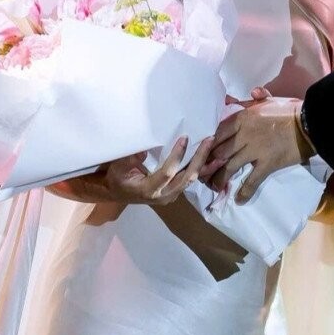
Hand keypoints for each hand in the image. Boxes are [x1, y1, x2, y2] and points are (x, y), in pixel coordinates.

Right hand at [49, 135, 214, 205]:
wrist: (118, 193)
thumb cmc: (118, 179)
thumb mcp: (118, 168)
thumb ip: (131, 159)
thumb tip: (145, 149)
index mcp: (149, 190)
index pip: (167, 173)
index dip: (177, 156)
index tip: (184, 138)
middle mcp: (164, 196)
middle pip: (186, 177)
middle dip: (199, 158)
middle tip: (209, 140)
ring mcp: (171, 196)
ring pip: (192, 180)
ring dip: (204, 164)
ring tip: (215, 148)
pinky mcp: (175, 192)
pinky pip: (191, 181)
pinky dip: (202, 170)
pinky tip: (213, 160)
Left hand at [204, 94, 314, 202]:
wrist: (310, 122)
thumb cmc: (290, 110)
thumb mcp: (271, 100)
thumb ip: (258, 97)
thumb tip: (253, 91)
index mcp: (242, 118)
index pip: (217, 133)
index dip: (208, 145)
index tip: (202, 153)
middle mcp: (244, 134)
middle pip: (219, 151)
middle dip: (208, 164)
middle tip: (202, 174)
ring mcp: (255, 150)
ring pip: (230, 166)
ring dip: (219, 179)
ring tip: (214, 188)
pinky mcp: (267, 163)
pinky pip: (252, 180)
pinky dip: (244, 191)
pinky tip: (238, 200)